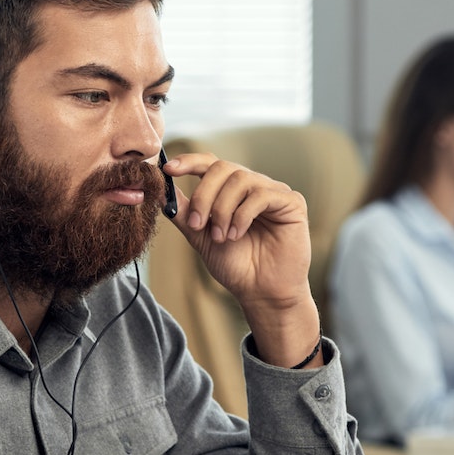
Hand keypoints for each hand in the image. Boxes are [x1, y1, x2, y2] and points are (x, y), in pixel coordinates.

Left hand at [164, 151, 321, 366]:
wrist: (260, 292)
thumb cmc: (235, 265)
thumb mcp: (200, 236)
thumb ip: (184, 212)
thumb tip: (161, 189)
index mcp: (232, 190)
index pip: (211, 163)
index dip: (189, 162)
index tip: (168, 170)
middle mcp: (253, 185)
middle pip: (223, 168)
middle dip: (204, 195)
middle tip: (198, 225)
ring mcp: (273, 192)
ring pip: (241, 179)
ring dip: (223, 209)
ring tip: (221, 237)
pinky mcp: (292, 202)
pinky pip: (262, 195)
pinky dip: (243, 215)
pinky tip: (236, 234)